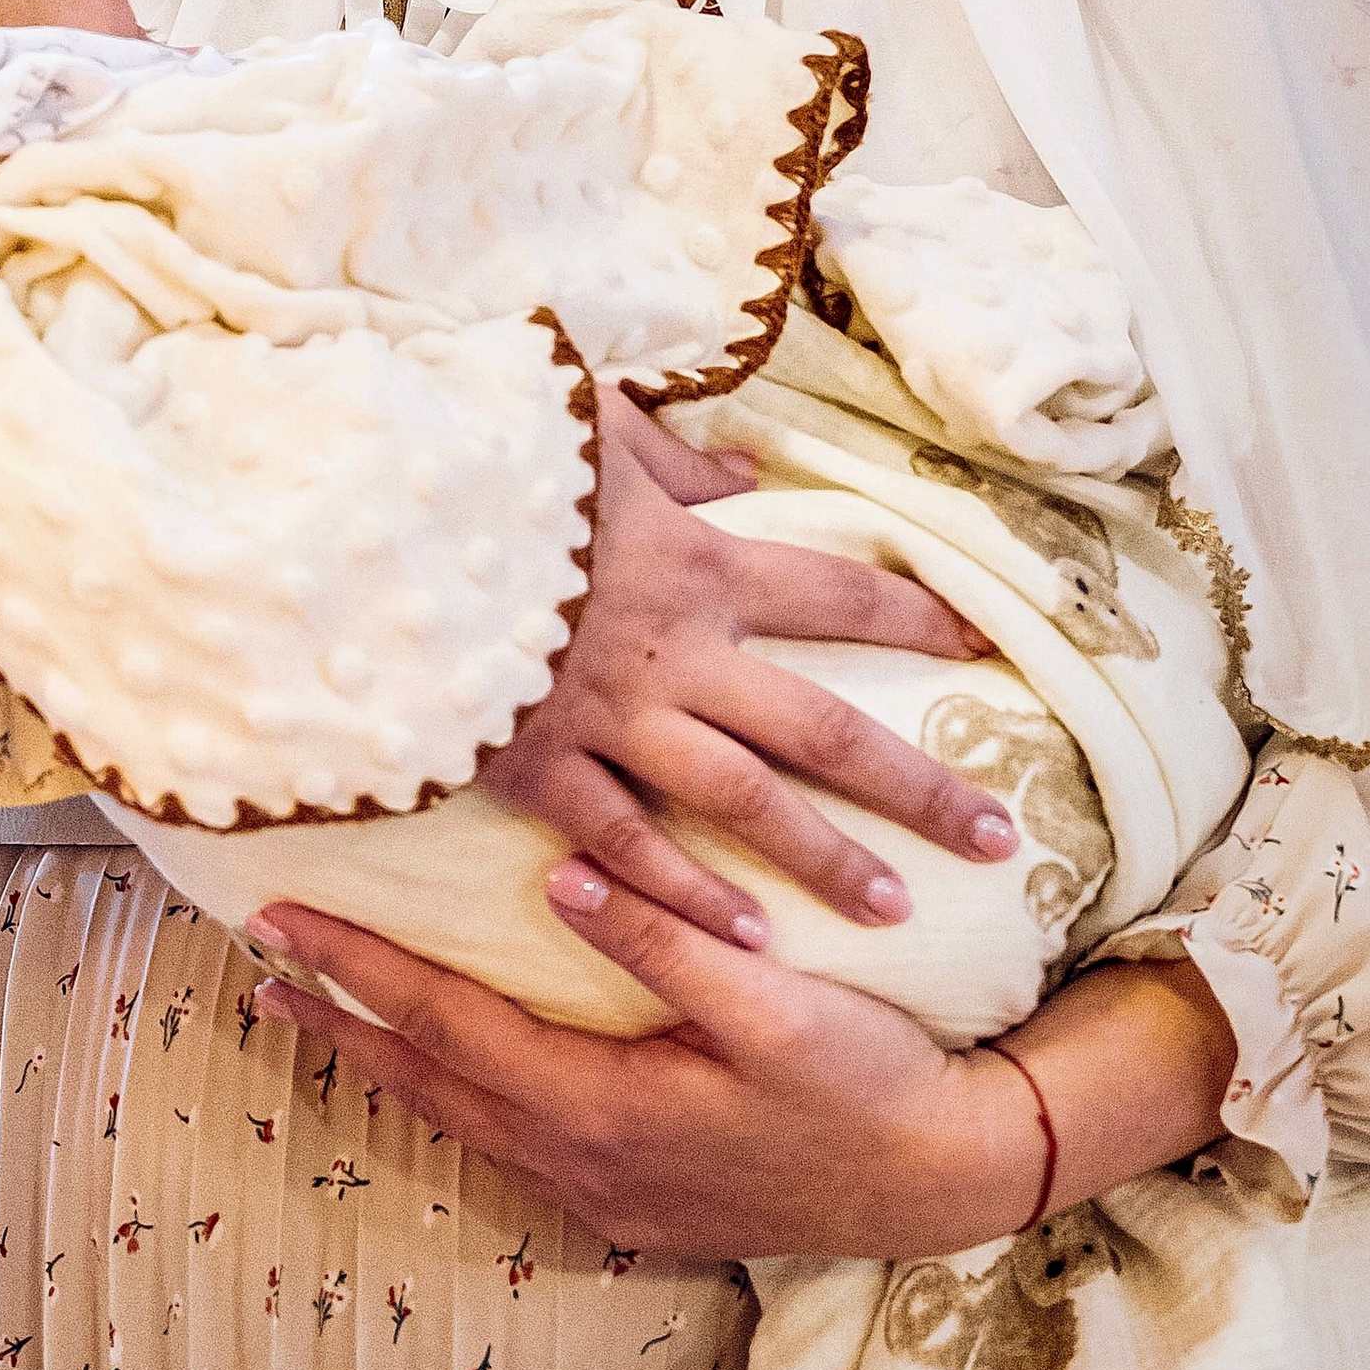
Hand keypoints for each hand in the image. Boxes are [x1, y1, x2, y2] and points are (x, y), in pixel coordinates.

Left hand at [250, 881, 1237, 1262]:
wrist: (944, 1183)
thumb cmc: (864, 1080)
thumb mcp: (772, 1001)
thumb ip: (661, 938)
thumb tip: (556, 875)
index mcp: (596, 1108)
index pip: (442, 1023)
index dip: (354, 970)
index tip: (276, 924)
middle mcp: (579, 1166)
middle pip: (430, 1081)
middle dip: (341, 1021)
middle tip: (262, 964)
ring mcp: (604, 1199)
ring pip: (463, 1120)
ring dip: (392, 1062)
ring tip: (326, 1013)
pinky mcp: (635, 1208)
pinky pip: (509, 1145)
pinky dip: (457, 1095)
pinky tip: (447, 1071)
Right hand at [480, 390, 1014, 939]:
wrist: (369, 528)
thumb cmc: (488, 466)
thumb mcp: (591, 430)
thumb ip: (674, 460)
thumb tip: (741, 470)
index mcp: (697, 563)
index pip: (835, 592)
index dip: (916, 614)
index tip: (986, 645)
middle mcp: (675, 652)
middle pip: (822, 726)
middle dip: (918, 784)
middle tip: (1000, 837)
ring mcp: (608, 717)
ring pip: (741, 801)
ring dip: (823, 859)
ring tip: (893, 910)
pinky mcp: (536, 764)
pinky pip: (625, 842)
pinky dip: (687, 892)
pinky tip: (747, 939)